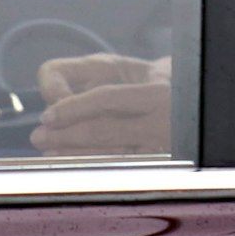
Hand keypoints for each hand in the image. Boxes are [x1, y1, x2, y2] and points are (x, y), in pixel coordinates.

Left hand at [31, 53, 172, 155]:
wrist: (195, 100)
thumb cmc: (145, 80)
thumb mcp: (118, 67)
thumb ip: (78, 72)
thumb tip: (50, 95)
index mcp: (157, 86)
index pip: (106, 98)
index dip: (72, 107)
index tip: (48, 115)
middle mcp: (166, 115)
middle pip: (105, 130)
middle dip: (65, 135)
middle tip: (39, 137)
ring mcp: (166, 143)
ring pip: (111, 155)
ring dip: (74, 154)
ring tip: (49, 152)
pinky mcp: (163, 164)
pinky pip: (120, 168)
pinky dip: (93, 165)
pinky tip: (74, 162)